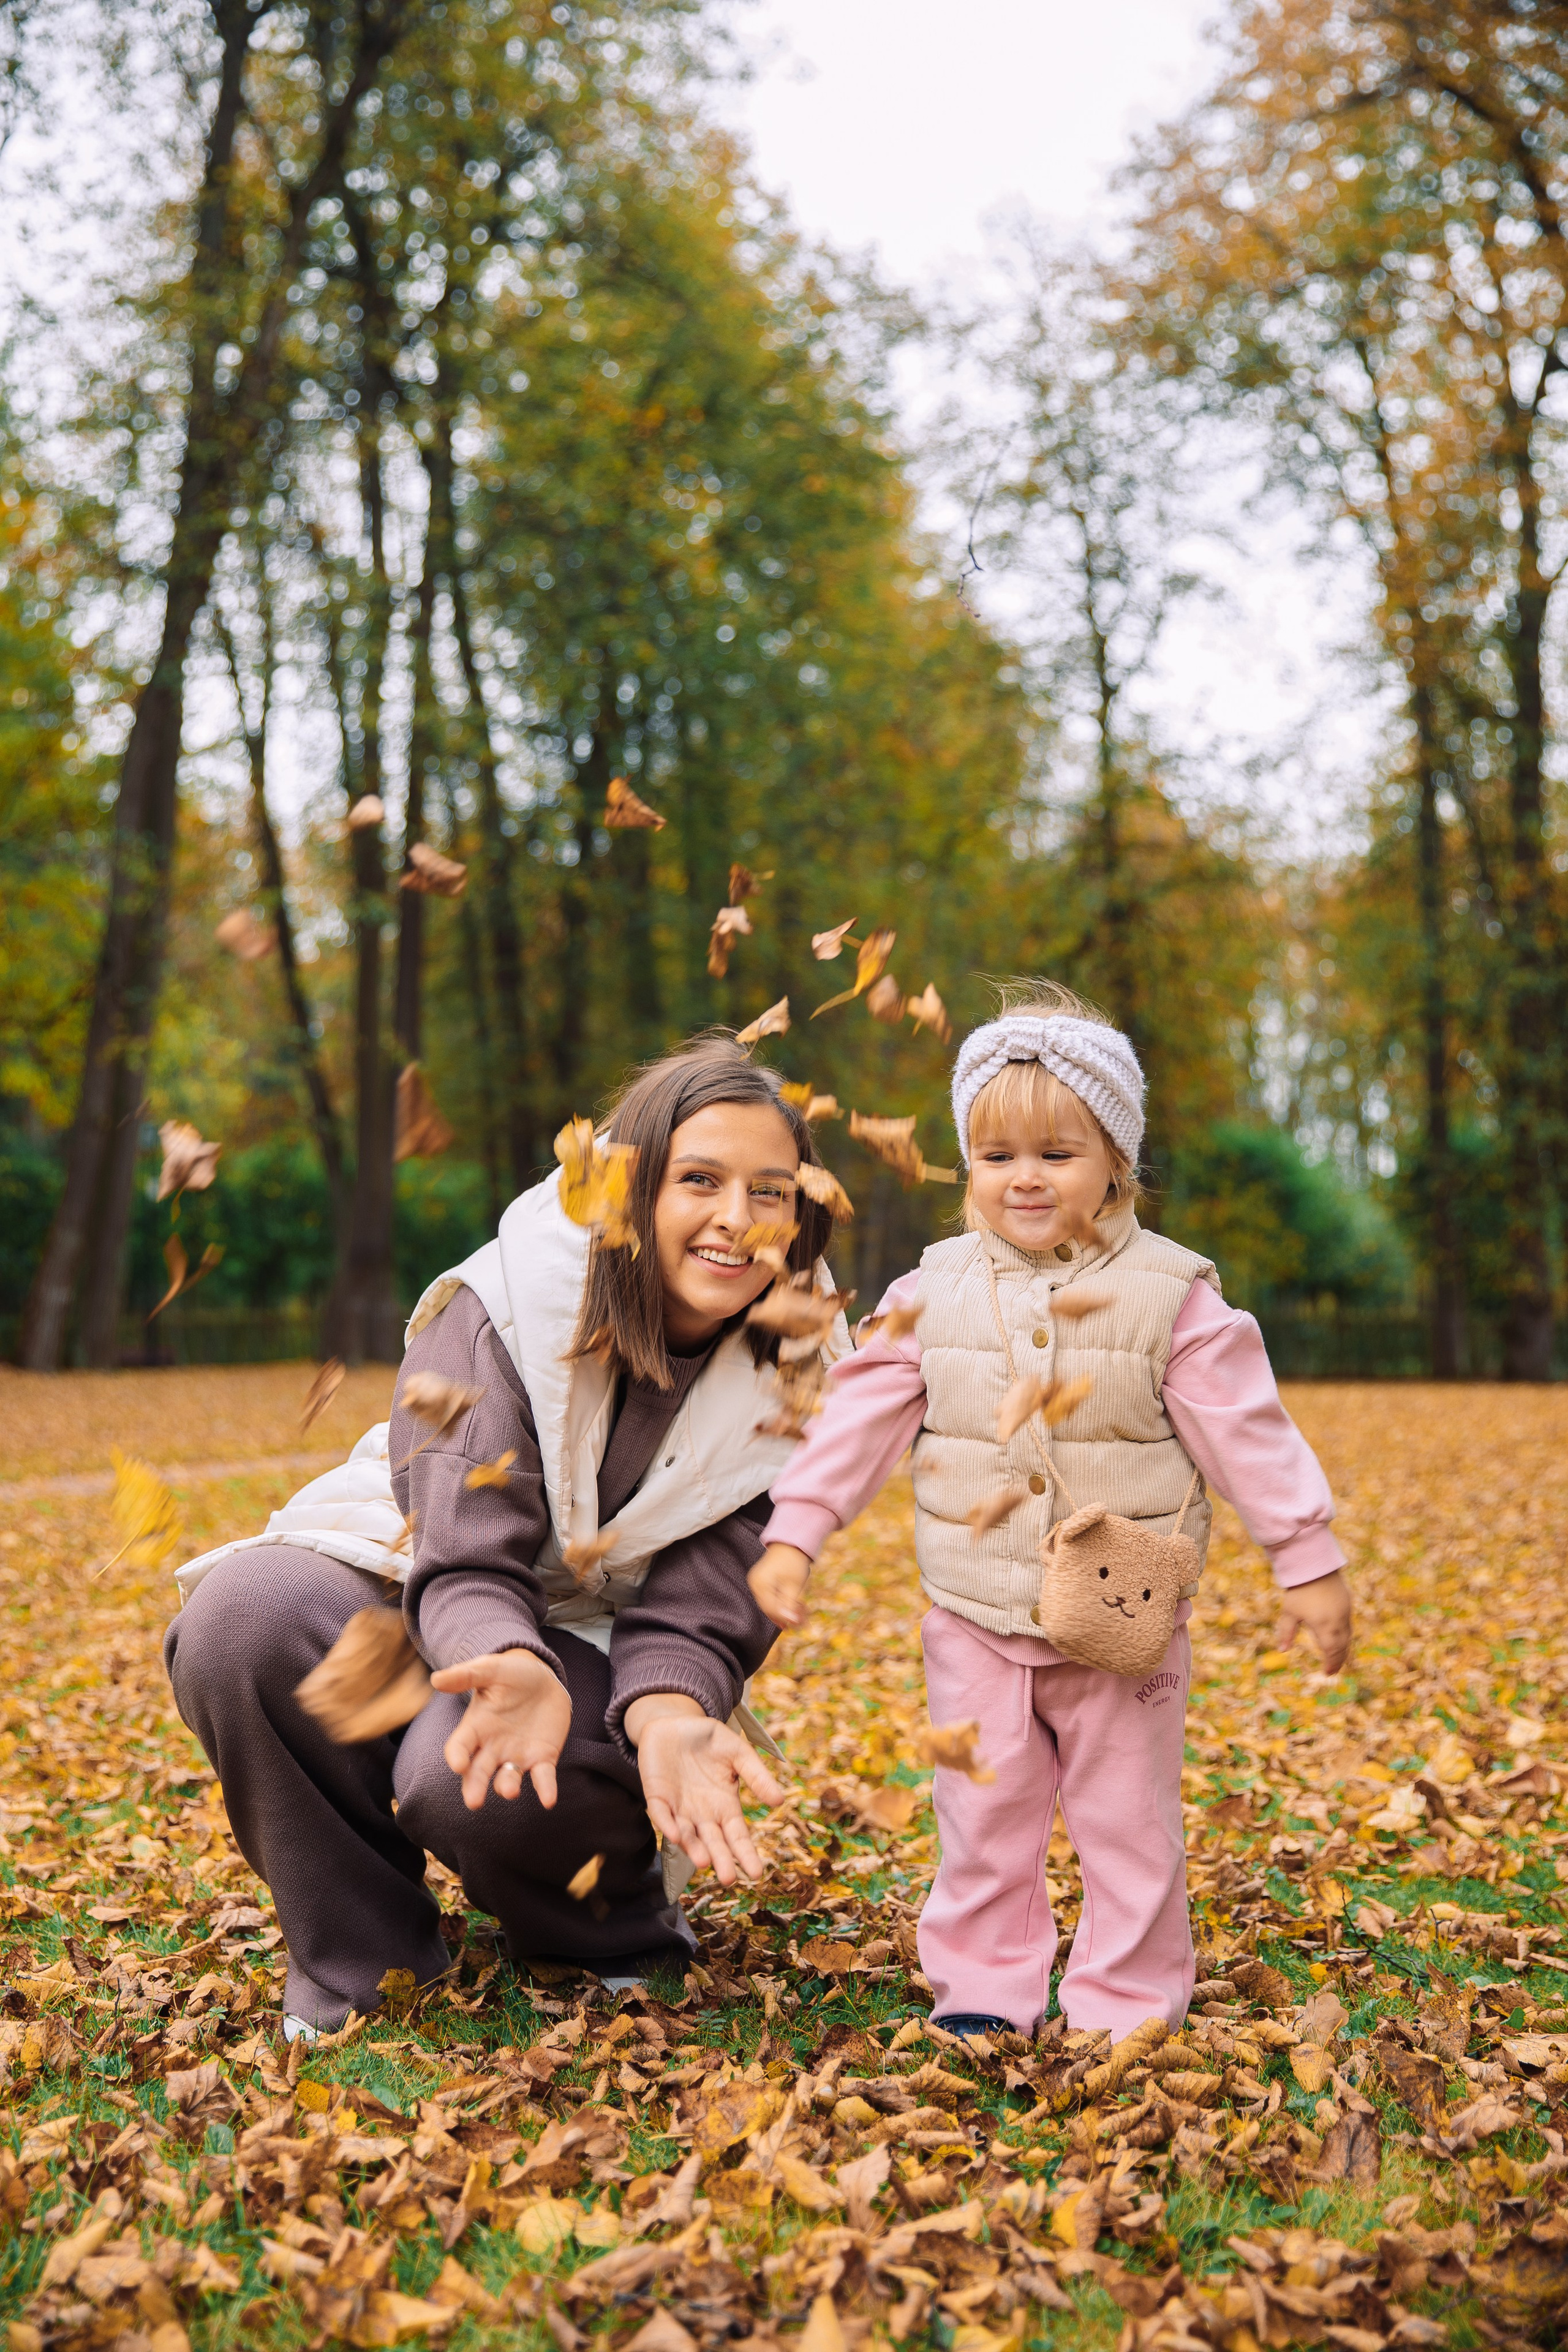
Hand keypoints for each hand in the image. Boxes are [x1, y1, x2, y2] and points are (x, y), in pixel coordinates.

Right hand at [430, 1648, 571, 1810]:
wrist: (542, 1678)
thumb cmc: (510, 1674)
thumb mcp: (489, 1669)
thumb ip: (466, 1675)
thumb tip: (436, 1679)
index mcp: (475, 1727)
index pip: (460, 1747)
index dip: (457, 1756)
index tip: (458, 1764)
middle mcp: (492, 1748)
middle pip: (479, 1772)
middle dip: (475, 1786)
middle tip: (474, 1802)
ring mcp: (517, 1756)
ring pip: (508, 1778)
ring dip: (507, 1787)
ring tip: (509, 1792)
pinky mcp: (542, 1759)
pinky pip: (543, 1777)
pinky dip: (546, 1789)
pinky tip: (549, 1800)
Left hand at [626, 1694, 784, 1885]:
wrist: (675, 1723)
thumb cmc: (709, 1741)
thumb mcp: (738, 1753)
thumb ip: (756, 1775)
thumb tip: (778, 1801)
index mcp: (725, 1806)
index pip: (737, 1836)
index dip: (746, 1853)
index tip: (756, 1873)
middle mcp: (702, 1815)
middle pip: (713, 1843)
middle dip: (720, 1860)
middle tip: (728, 1878)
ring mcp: (678, 1809)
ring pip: (687, 1835)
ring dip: (693, 1848)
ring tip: (704, 1862)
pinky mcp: (657, 1797)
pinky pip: (661, 1814)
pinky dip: (667, 1825)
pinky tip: (675, 1835)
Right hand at [748, 1542, 810, 1628]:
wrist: (789, 1543)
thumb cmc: (793, 1561)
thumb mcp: (795, 1585)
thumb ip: (791, 1606)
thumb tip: (792, 1623)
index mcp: (761, 1584)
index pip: (772, 1609)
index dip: (786, 1619)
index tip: (801, 1625)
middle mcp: (754, 1584)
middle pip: (770, 1608)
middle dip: (788, 1616)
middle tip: (804, 1624)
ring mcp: (756, 1583)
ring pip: (771, 1604)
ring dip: (787, 1611)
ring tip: (803, 1616)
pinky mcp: (760, 1582)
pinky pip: (770, 1598)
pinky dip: (783, 1603)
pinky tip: (795, 1607)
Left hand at [1278, 1570, 1352, 1674]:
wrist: (1315, 1565)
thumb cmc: (1299, 1589)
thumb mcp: (1290, 1612)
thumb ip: (1286, 1632)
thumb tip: (1282, 1650)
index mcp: (1325, 1626)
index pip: (1331, 1651)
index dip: (1331, 1663)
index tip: (1327, 1673)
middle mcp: (1338, 1621)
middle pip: (1342, 1646)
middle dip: (1338, 1660)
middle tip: (1333, 1670)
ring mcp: (1345, 1611)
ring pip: (1347, 1635)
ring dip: (1343, 1648)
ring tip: (1336, 1657)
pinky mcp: (1347, 1602)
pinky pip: (1348, 1624)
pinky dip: (1344, 1635)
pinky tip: (1338, 1637)